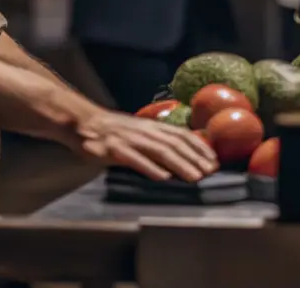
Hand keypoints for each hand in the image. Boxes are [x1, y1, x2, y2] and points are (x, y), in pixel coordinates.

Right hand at [75, 107, 218, 181]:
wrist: (85, 123)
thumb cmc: (116, 131)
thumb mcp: (141, 130)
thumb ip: (159, 140)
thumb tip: (184, 154)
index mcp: (153, 126)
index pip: (183, 135)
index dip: (200, 147)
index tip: (214, 161)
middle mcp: (145, 131)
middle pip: (175, 144)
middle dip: (195, 158)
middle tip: (211, 172)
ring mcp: (130, 139)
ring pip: (160, 151)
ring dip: (180, 164)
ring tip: (194, 177)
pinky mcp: (115, 149)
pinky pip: (135, 159)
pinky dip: (150, 168)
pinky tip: (162, 178)